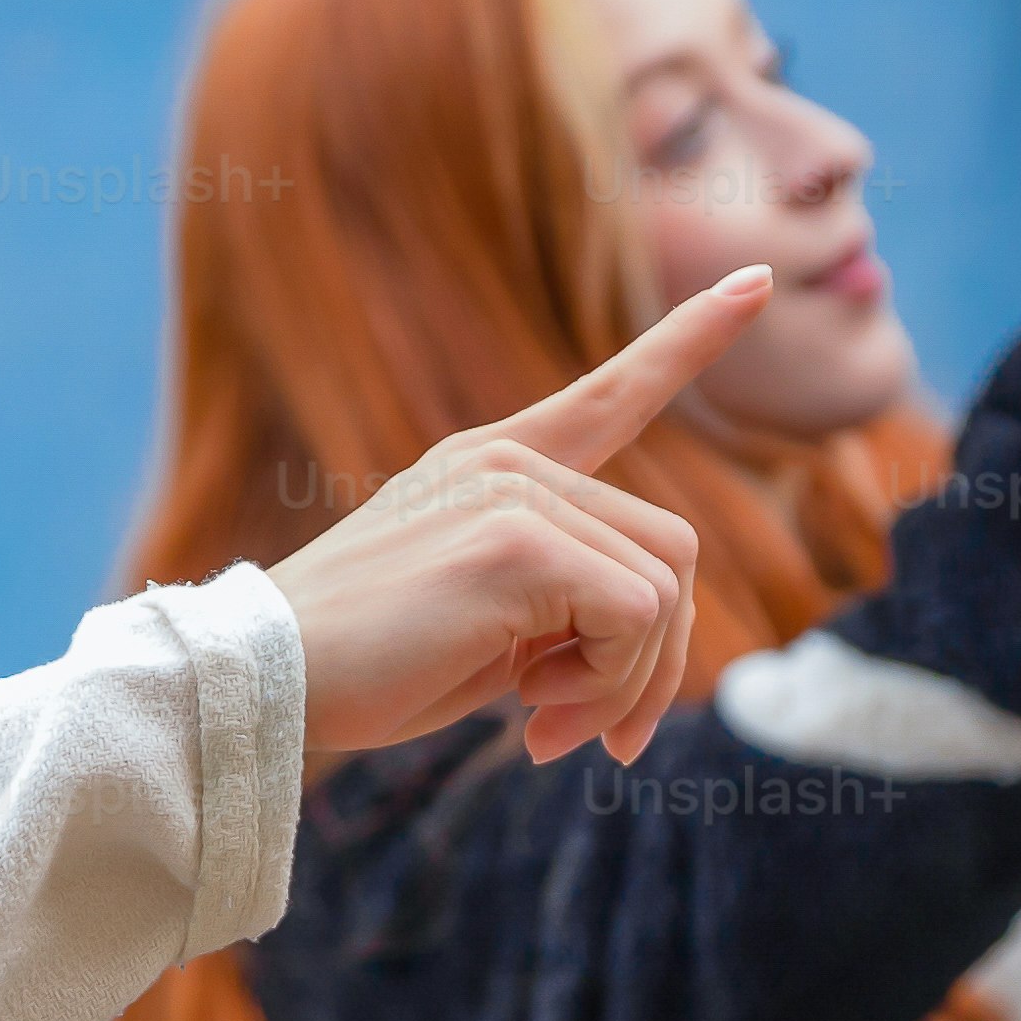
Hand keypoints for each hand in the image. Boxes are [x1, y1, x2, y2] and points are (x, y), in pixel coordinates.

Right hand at [270, 271, 751, 764]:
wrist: (264, 678)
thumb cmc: (364, 667)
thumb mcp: (481, 624)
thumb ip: (562, 606)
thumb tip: (655, 656)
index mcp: (496, 465)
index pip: (612, 394)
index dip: (688, 342)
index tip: (756, 285)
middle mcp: (510, 463)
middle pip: (672, 552)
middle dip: (650, 663)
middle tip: (586, 735)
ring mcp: (513, 493)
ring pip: (666, 590)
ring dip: (629, 681)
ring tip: (549, 723)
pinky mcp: (515, 543)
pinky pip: (638, 617)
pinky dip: (610, 684)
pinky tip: (536, 710)